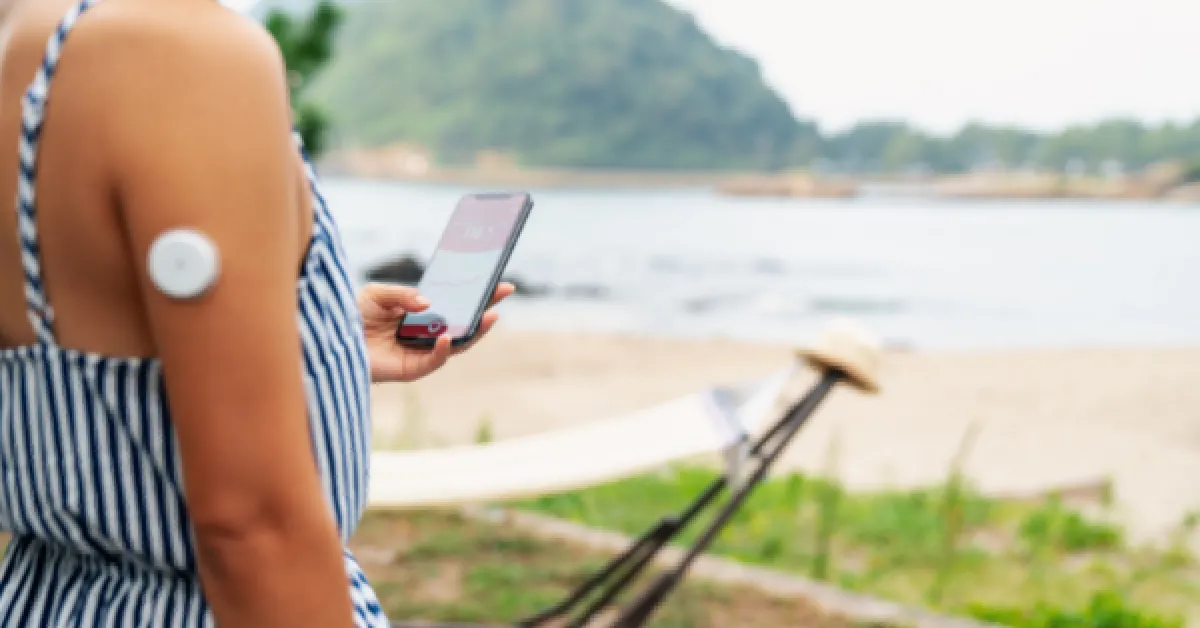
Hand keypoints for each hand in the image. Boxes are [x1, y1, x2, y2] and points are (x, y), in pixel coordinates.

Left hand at [358, 282, 514, 382]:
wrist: (330, 340)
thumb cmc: (353, 316)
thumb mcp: (378, 293)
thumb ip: (404, 294)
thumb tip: (429, 302)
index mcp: (422, 314)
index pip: (456, 305)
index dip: (477, 295)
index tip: (497, 283)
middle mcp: (426, 334)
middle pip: (464, 324)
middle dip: (485, 309)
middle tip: (502, 294)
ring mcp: (421, 352)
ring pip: (457, 344)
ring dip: (475, 331)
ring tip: (489, 316)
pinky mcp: (410, 369)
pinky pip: (434, 361)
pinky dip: (442, 350)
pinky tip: (446, 337)